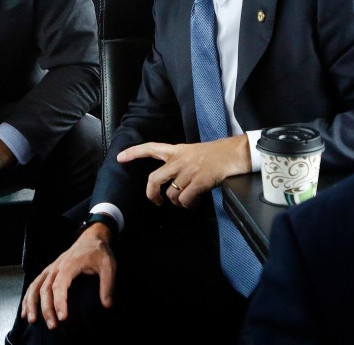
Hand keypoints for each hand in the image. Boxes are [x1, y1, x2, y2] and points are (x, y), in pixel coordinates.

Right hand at [21, 224, 115, 329]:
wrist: (92, 237)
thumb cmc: (99, 252)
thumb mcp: (109, 266)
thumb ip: (108, 285)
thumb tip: (107, 305)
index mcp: (70, 264)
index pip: (60, 284)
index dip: (59, 301)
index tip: (63, 317)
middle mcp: (57, 266)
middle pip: (46, 288)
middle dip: (46, 308)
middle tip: (52, 326)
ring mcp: (52, 268)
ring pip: (36, 285)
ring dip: (32, 302)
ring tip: (31, 320)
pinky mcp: (50, 270)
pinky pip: (35, 283)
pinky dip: (28, 296)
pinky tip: (25, 310)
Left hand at [117, 134, 250, 207]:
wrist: (234, 153)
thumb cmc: (216, 154)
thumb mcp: (193, 153)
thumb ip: (179, 164)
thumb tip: (172, 185)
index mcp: (176, 150)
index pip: (150, 148)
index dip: (133, 153)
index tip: (119, 157)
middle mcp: (179, 160)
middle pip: (154, 179)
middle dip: (152, 194)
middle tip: (157, 201)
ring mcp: (188, 171)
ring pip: (171, 193)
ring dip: (177, 202)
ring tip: (187, 200)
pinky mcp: (198, 181)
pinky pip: (185, 200)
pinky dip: (188, 205)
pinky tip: (194, 202)